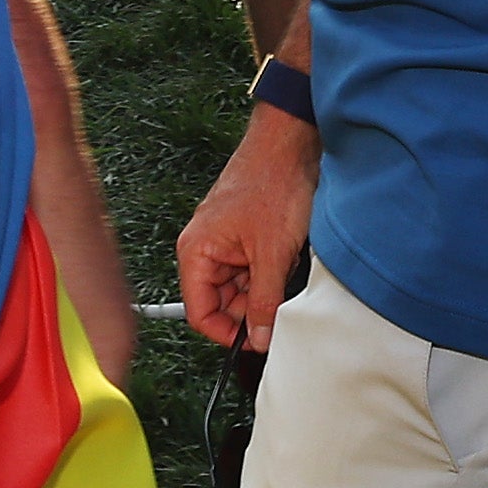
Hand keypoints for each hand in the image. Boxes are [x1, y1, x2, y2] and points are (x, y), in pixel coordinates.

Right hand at [178, 115, 317, 350]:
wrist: (291, 145)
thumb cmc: (272, 185)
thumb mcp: (271, 254)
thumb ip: (264, 302)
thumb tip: (260, 338)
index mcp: (196, 252)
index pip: (200, 313)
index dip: (227, 334)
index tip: (256, 343)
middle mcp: (204, 249)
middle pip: (221, 302)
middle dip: (251, 308)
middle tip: (281, 306)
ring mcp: (225, 242)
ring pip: (241, 287)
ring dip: (264, 288)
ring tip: (284, 269)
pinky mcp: (245, 236)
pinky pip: (253, 269)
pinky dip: (271, 272)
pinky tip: (287, 259)